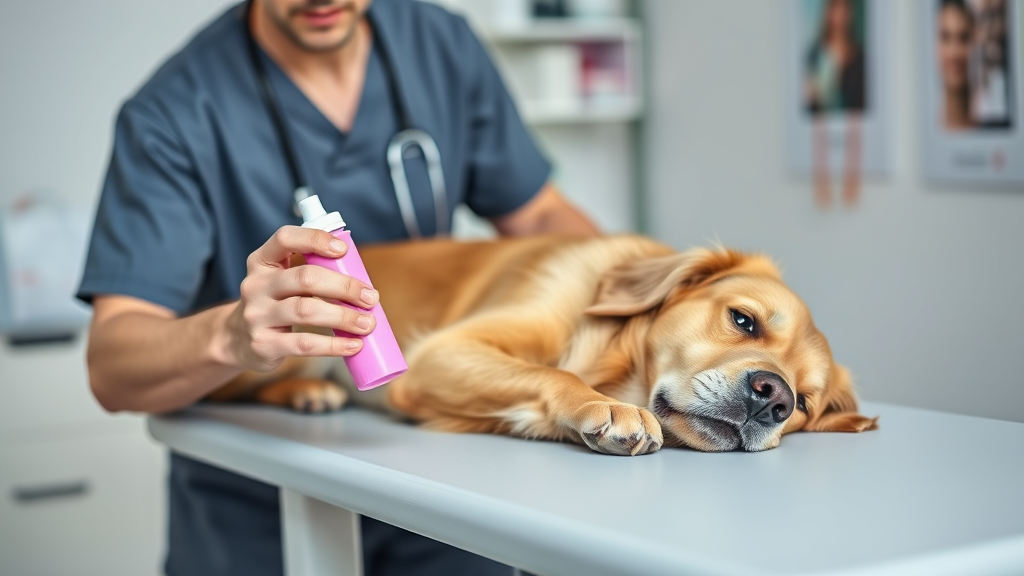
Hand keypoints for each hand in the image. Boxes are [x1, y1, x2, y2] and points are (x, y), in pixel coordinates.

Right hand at [225, 225, 378, 371]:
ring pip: (306, 311)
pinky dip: (333, 345)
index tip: (344, 249)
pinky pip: (304, 344)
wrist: (237, 339)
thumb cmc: (275, 304)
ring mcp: (257, 315)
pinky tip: (353, 345)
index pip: (285, 238)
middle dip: (344, 286)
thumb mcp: (282, 280)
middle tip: (371, 297)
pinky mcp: (263, 344)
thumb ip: (312, 272)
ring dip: (343, 317)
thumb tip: (363, 285)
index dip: (315, 239)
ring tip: (367, 324)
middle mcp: (256, 285)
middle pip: (305, 278)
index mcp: (262, 261)